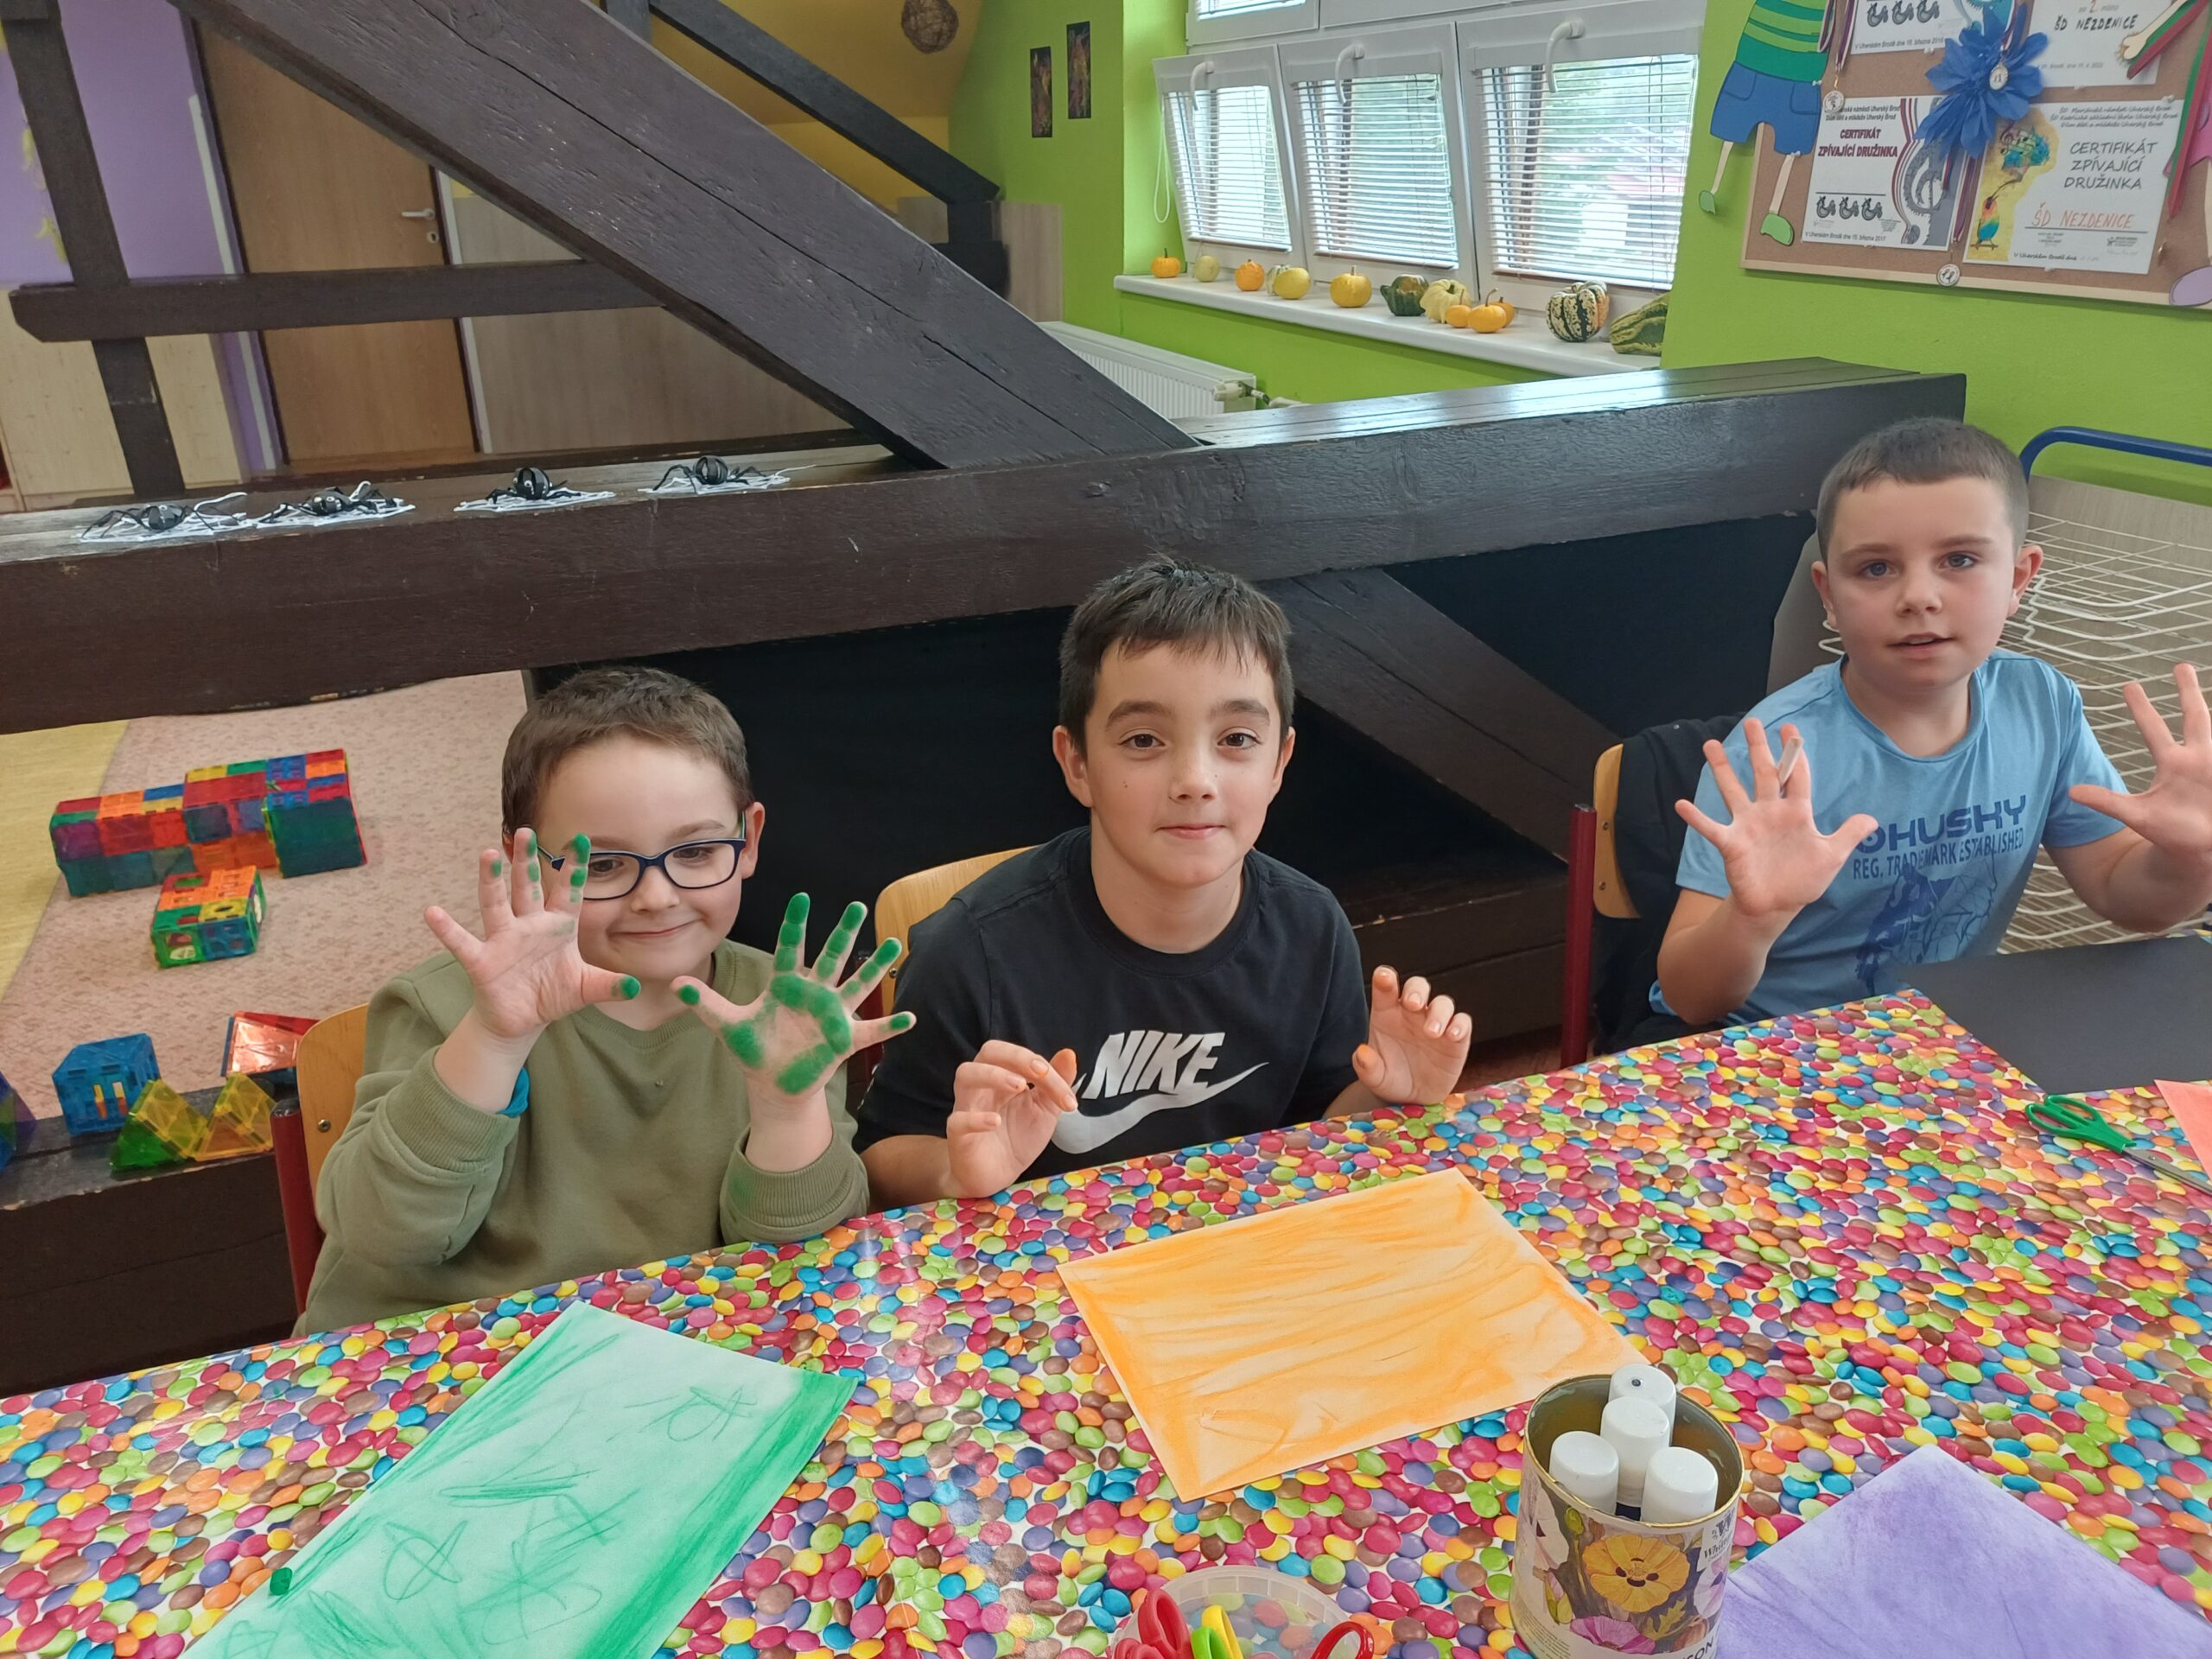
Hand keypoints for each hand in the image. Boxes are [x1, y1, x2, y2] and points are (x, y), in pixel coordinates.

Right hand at [424, 829, 638, 1042]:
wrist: (522, 1020)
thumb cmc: (553, 995)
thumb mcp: (586, 989)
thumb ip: (610, 985)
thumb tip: (637, 985)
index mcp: (557, 928)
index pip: (568, 893)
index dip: (574, 869)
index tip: (582, 839)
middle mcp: (529, 927)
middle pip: (527, 888)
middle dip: (526, 861)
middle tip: (525, 830)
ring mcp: (504, 941)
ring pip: (496, 905)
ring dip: (491, 881)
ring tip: (486, 853)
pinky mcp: (482, 961)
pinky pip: (462, 943)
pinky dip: (447, 929)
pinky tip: (432, 912)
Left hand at [674, 892, 910, 1108]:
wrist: (773, 1083)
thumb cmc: (754, 1049)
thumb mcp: (728, 1025)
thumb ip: (706, 1002)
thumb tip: (674, 983)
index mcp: (785, 985)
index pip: (790, 948)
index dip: (795, 925)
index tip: (801, 897)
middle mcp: (813, 993)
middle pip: (831, 957)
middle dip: (843, 933)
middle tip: (858, 906)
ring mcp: (831, 1015)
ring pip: (857, 985)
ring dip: (875, 967)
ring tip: (894, 945)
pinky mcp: (844, 1040)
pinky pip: (871, 1031)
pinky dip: (891, 1026)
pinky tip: (910, 1016)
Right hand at [947, 1042, 1078, 1196]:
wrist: (998, 1177)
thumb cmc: (1018, 1138)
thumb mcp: (1044, 1110)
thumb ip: (1056, 1083)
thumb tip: (1069, 1053)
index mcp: (1004, 1076)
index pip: (1021, 1057)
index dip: (1046, 1069)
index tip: (1068, 1098)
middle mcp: (984, 1086)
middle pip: (989, 1051)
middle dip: (1016, 1056)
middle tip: (1041, 1072)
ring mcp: (968, 1108)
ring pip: (966, 1074)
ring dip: (993, 1075)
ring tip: (1019, 1086)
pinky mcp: (958, 1135)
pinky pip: (958, 1120)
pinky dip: (975, 1118)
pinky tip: (995, 1122)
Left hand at [1352, 966, 1472, 1105]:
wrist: (1413, 1097)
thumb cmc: (1391, 1078)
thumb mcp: (1375, 1078)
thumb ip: (1366, 1066)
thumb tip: (1362, 1053)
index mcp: (1387, 1013)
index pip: (1385, 988)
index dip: (1385, 978)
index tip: (1384, 977)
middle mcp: (1412, 1013)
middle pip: (1417, 986)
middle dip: (1416, 990)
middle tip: (1413, 1003)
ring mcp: (1436, 1023)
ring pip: (1443, 1003)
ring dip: (1439, 1012)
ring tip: (1431, 1032)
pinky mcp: (1456, 1039)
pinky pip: (1462, 1022)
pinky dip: (1460, 1025)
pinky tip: (1453, 1035)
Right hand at [1676, 720, 1876, 922]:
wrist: (1777, 905)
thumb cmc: (1803, 879)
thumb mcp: (1832, 856)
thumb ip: (1849, 834)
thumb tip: (1874, 819)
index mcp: (1796, 812)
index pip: (1796, 776)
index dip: (1795, 753)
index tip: (1790, 729)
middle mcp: (1769, 812)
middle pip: (1764, 773)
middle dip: (1758, 748)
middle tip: (1752, 722)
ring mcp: (1748, 826)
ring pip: (1733, 790)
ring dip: (1722, 769)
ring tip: (1710, 744)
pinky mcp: (1732, 843)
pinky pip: (1711, 827)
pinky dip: (1696, 818)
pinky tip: (1681, 804)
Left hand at [2070, 665, 2211, 867]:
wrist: (2200, 854)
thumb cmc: (2171, 832)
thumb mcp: (2137, 815)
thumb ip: (2107, 801)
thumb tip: (2070, 791)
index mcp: (2173, 764)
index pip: (2154, 728)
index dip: (2142, 708)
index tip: (2129, 685)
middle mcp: (2197, 760)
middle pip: (2195, 717)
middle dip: (2189, 692)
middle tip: (2180, 665)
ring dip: (2208, 708)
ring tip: (2193, 673)